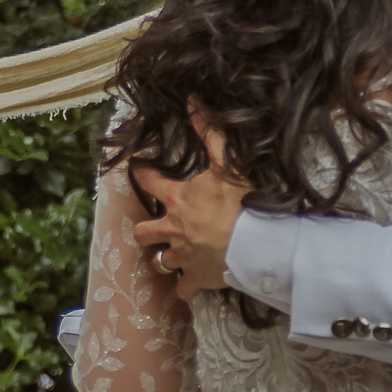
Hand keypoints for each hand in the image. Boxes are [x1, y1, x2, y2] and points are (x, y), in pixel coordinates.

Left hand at [130, 108, 248, 301]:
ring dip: (164, 258)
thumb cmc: (240, 201)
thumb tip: (192, 101)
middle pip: (143, 232)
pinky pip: (183, 290)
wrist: (254, 243)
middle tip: (151, 227)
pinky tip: (187, 288)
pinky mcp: (196, 279)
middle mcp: (173, 230)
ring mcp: (183, 257)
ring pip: (159, 262)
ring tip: (171, 257)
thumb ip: (209, 132)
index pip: (150, 183)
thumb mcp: (227, 161)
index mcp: (178, 200)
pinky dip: (184, 289)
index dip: (142, 173)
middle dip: (145, 230)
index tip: (136, 167)